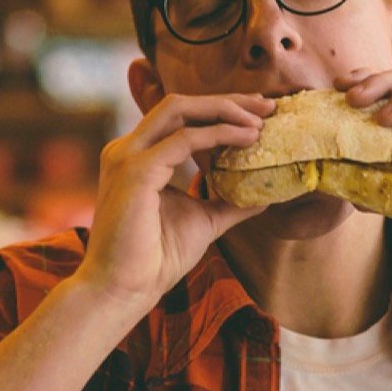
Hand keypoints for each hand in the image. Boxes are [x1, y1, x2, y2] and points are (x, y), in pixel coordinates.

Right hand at [75, 93, 274, 310]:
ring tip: (260, 121)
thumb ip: (228, 201)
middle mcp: (128, 149)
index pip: (180, 117)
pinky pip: (184, 139)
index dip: (220, 109)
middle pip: (180, 104)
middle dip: (226, 100)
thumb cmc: (156, 259)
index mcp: (138, 157)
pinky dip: (219, 134)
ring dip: (224, 110)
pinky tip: (246, 139)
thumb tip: (263, 194)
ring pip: (179, 110)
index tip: (259, 114)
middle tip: (267, 107)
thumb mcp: (203, 220)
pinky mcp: (135, 171)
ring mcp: (128, 156)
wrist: (124, 290)